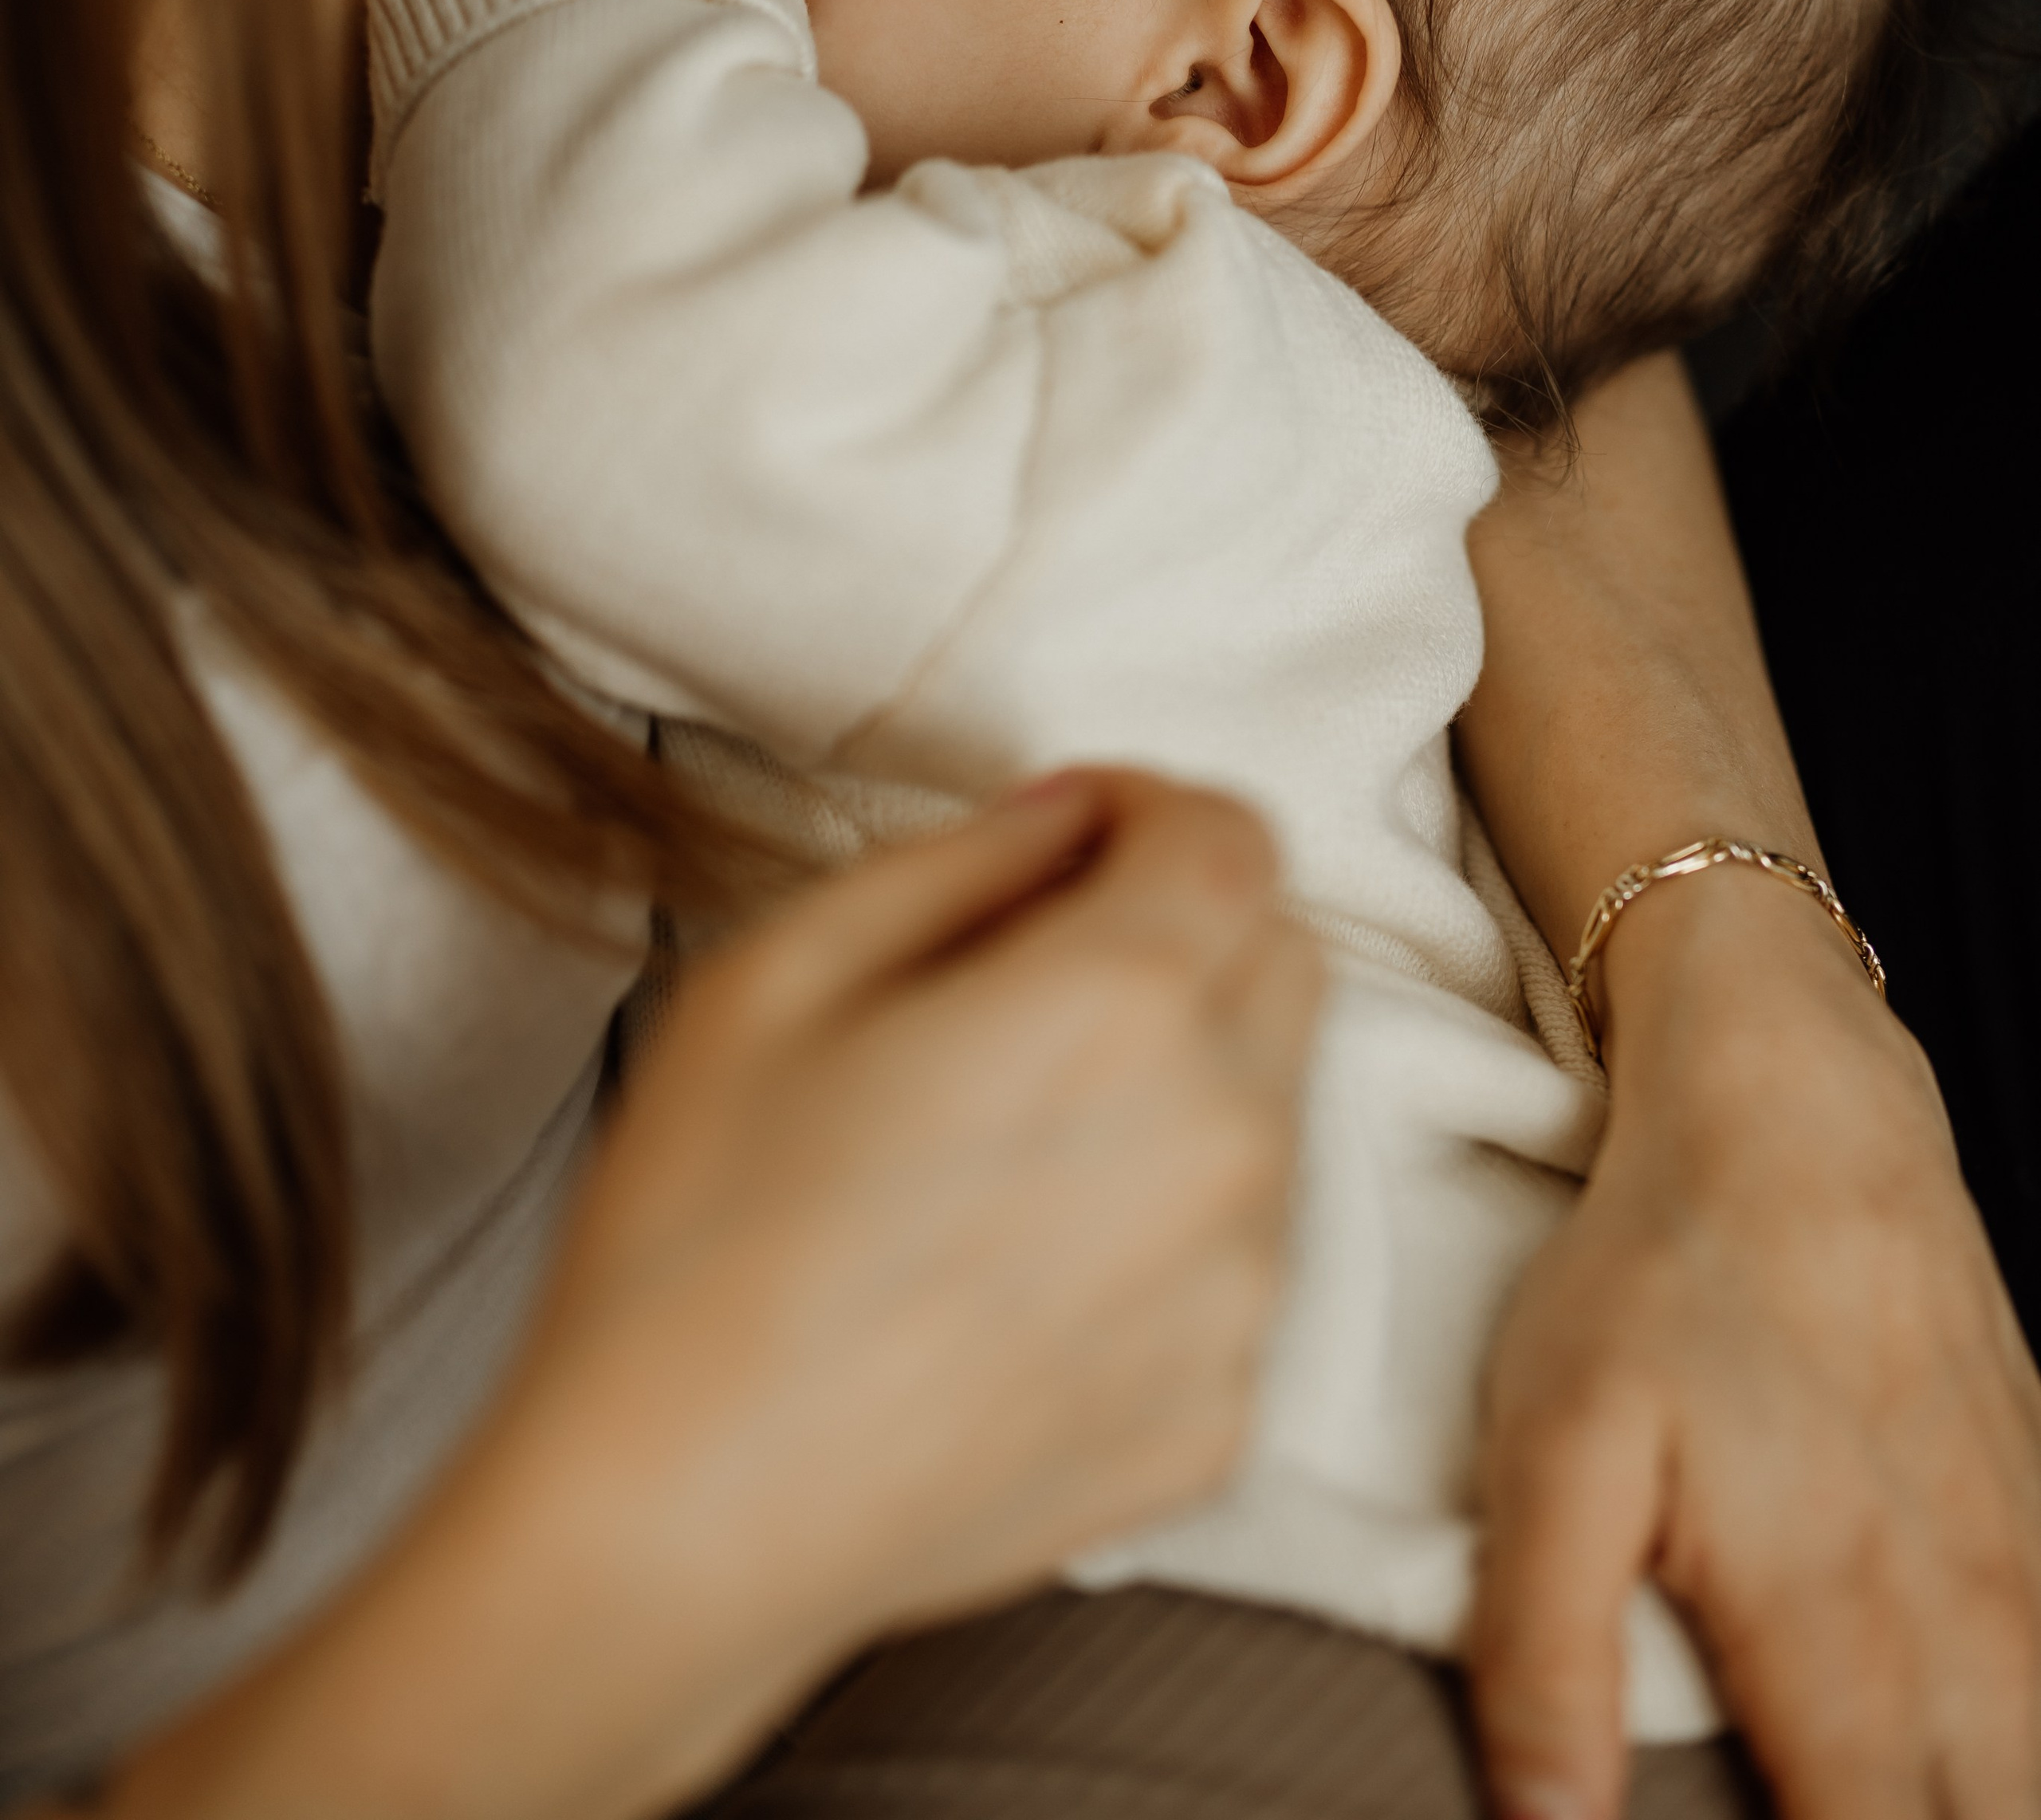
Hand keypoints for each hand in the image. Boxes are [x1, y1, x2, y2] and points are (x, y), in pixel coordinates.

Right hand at [108, 771, 1317, 1819]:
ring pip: (1267, 1111)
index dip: (1148, 805)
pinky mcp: (1218, 1416)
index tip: (1069, 837)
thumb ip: (961, 857)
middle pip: (1285, 955)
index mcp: (1123, 999)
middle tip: (1036, 968)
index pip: (1235, 833)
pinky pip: (1234, 1266)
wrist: (677, 1521)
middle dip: (1186, 924)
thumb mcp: (782, 969)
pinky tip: (1013, 1270)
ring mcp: (1237, 1295)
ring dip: (1178, 1079)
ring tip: (1004, 1139)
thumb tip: (1069, 820)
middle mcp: (1223, 1138)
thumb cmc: (698, 1238)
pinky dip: (1160, 1233)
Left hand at [1469, 875, 2040, 1819]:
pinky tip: (1961, 1731)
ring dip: (1973, 1786)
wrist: (1799, 1111)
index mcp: (1841, 1649)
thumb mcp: (1555, 1445)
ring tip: (1881, 1770)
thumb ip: (1545, 1653)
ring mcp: (2023, 1579)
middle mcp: (1965, 1636)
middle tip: (1802, 1790)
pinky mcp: (2039, 1522)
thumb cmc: (1665, 1274)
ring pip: (2031, 1766)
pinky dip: (2010, 1729)